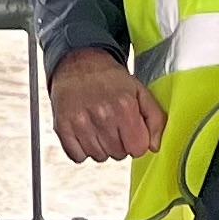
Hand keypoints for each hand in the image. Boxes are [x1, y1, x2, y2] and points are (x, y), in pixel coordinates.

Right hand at [46, 47, 166, 163]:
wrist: (79, 62)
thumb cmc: (109, 78)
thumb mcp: (140, 91)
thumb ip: (155, 119)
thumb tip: (155, 146)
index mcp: (124, 106)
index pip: (138, 149)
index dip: (137, 141)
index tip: (131, 130)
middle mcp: (102, 115)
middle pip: (119, 154)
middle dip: (119, 143)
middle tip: (113, 123)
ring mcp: (80, 122)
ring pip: (99, 157)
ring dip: (101, 146)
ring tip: (98, 125)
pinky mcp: (63, 126)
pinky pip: (77, 157)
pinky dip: (82, 149)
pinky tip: (85, 131)